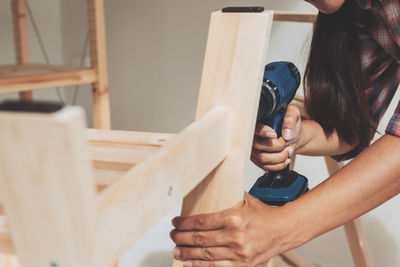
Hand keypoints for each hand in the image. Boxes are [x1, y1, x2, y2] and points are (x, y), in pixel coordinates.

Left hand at [170, 193, 295, 266]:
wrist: (284, 229)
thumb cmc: (263, 214)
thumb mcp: (244, 199)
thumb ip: (225, 198)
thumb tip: (204, 192)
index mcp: (234, 217)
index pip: (201, 222)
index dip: (184, 223)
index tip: (175, 222)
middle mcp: (235, 236)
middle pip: (200, 239)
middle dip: (181, 238)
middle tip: (173, 235)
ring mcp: (239, 253)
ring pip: (205, 255)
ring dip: (187, 254)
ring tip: (176, 251)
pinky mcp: (243, 265)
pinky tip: (189, 264)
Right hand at [251, 104, 301, 170]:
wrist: (292, 136)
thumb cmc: (289, 125)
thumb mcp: (293, 114)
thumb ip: (290, 120)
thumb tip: (286, 134)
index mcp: (257, 122)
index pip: (253, 127)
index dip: (262, 132)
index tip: (274, 134)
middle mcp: (252, 136)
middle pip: (257, 145)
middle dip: (277, 146)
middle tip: (286, 142)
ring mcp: (253, 150)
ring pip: (262, 158)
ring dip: (280, 156)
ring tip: (288, 151)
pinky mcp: (258, 160)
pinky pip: (266, 167)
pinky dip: (279, 165)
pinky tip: (285, 159)